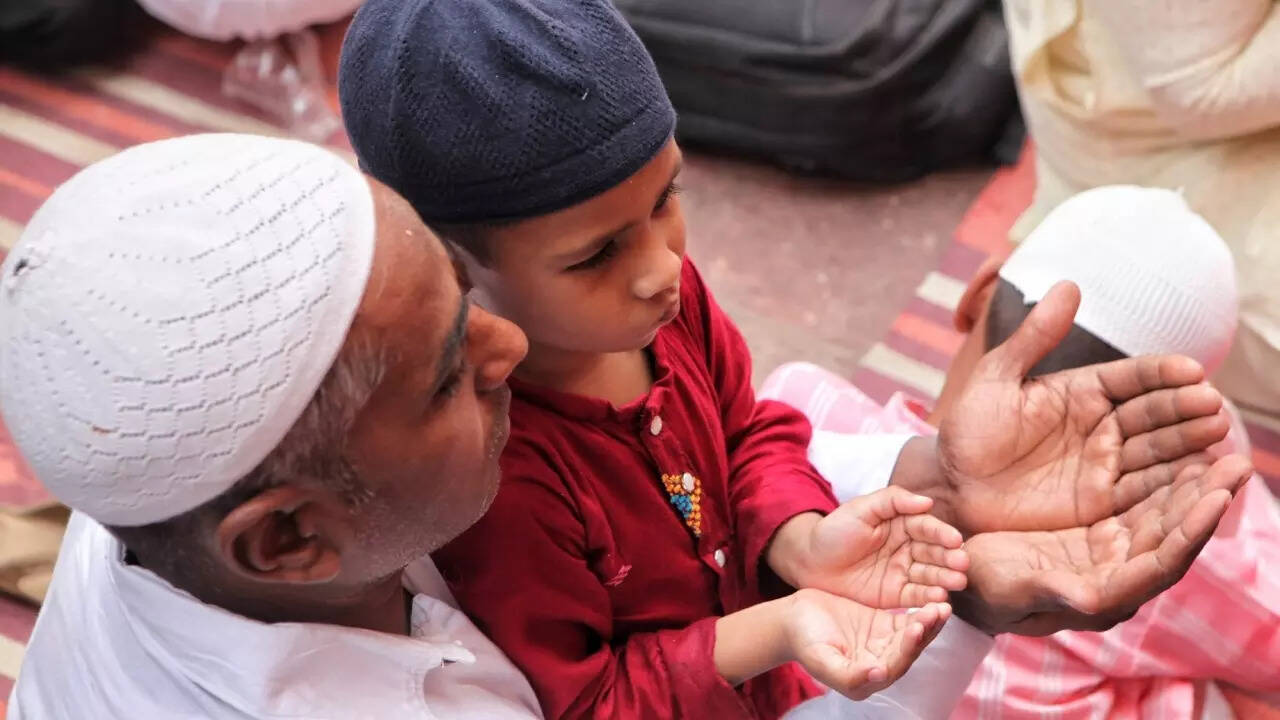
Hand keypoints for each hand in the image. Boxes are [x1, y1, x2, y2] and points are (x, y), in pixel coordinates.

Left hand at [772, 488, 968, 608]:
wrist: (809, 562)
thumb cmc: (834, 531)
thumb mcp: (860, 509)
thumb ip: (892, 501)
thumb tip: (927, 501)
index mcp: (902, 523)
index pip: (926, 527)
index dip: (941, 533)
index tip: (955, 540)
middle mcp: (908, 547)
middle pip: (934, 552)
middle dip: (950, 558)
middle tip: (962, 564)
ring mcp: (903, 572)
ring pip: (930, 575)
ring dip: (945, 578)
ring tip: (957, 582)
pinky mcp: (896, 595)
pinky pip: (916, 596)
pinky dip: (929, 598)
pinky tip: (940, 599)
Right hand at [786, 589, 949, 699]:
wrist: (793, 619)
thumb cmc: (802, 641)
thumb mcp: (820, 660)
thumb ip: (848, 675)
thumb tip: (879, 675)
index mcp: (866, 680)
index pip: (894, 666)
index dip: (907, 648)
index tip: (916, 628)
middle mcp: (880, 665)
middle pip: (909, 650)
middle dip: (925, 632)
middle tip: (938, 611)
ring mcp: (883, 644)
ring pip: (912, 635)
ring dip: (928, 622)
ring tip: (942, 605)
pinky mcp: (883, 625)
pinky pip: (907, 619)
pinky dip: (920, 610)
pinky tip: (933, 598)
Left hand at [938, 281, 1228, 533]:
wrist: (950, 487)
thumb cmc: (967, 430)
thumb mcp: (995, 379)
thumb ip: (1033, 337)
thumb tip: (1067, 284)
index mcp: (1082, 391)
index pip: (1131, 378)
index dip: (1161, 374)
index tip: (1190, 369)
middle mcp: (1101, 425)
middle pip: (1153, 414)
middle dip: (1184, 409)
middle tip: (1213, 406)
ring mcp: (1104, 464)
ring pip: (1155, 451)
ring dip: (1188, 444)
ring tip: (1216, 436)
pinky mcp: (1100, 504)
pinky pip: (1142, 493)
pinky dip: (1172, 486)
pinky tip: (1198, 479)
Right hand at [953, 454, 1250, 635]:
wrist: (956, 559)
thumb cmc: (980, 586)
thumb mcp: (1008, 590)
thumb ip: (1049, 591)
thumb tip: (1092, 599)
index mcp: (1105, 589)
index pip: (1162, 561)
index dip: (1191, 532)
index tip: (1218, 498)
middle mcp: (1117, 559)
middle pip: (1172, 525)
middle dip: (1205, 494)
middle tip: (1236, 462)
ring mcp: (1109, 526)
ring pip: (1158, 496)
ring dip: (1188, 468)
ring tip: (1215, 432)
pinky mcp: (1093, 498)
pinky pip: (1134, 476)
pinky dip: (1159, 455)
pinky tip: (1177, 433)